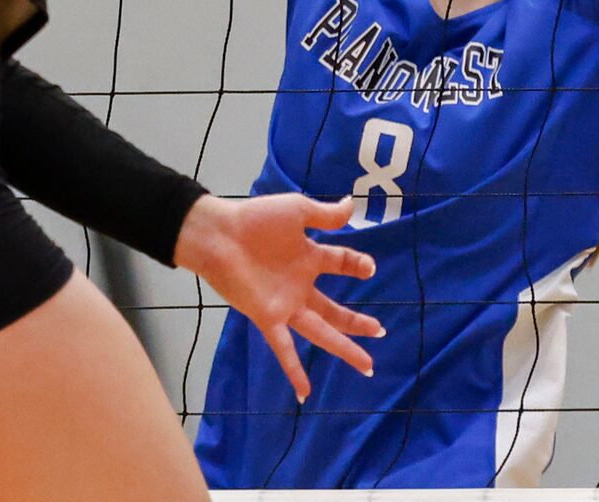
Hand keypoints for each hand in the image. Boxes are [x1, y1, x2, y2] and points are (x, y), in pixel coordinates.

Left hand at [172, 192, 382, 401]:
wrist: (219, 234)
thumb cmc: (255, 219)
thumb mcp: (297, 210)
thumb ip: (326, 216)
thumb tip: (352, 206)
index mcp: (309, 257)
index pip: (341, 263)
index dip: (357, 265)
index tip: (369, 268)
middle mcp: (300, 286)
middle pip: (335, 310)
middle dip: (357, 323)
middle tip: (380, 332)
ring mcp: (286, 305)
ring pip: (322, 332)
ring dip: (344, 348)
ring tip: (367, 366)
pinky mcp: (268, 318)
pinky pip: (284, 349)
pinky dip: (294, 370)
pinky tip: (305, 392)